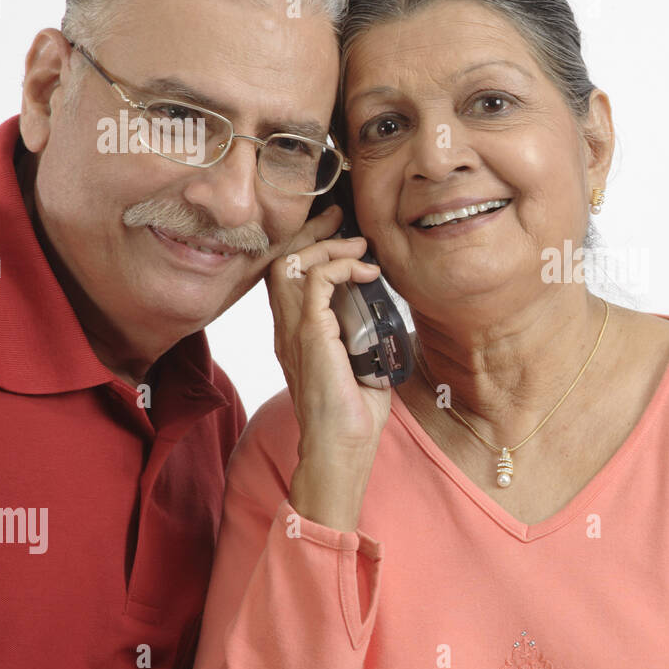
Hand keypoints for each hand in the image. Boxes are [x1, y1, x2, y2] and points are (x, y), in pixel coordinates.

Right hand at [265, 205, 390, 530]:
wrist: (341, 449)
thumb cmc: (352, 417)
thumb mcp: (361, 365)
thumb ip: (364, 338)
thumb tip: (386, 317)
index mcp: (295, 335)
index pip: (288, 277)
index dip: (309, 247)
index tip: (340, 232)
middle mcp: (287, 329)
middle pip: (282, 261)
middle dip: (311, 233)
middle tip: (342, 220)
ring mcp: (294, 332)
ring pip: (293, 264)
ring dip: (328, 247)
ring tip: (358, 245)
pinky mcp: (311, 335)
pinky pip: (318, 281)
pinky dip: (342, 267)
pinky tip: (367, 272)